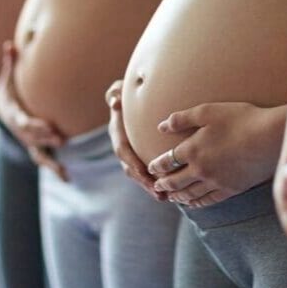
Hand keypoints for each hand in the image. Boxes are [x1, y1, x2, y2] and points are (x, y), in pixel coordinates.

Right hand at [0, 41, 67, 180]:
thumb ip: (9, 64)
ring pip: (38, 154)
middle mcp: (20, 132)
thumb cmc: (8, 93)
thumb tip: (10, 44)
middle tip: (60, 139)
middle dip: (45, 139)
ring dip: (51, 162)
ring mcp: (28, 142)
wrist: (2, 111)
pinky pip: (45, 160)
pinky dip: (55, 169)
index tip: (48, 127)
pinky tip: (68, 178)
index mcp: (13, 116)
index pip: (23, 123)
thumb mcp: (7, 79)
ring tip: (64, 172)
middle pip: (32, 138)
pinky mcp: (36, 148)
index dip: (34, 126)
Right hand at [105, 80, 165, 200]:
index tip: (142, 172)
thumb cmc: (125, 91)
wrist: (130, 98)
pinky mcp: (142, 156)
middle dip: (144, 182)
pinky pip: (148, 172)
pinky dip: (158, 182)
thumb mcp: (118, 89)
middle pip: (131, 169)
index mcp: (117, 132)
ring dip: (151, 187)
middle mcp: (123, 146)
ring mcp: (132, 153)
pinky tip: (172, 191)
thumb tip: (115, 102)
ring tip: (166, 198)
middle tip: (158, 193)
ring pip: (140, 175)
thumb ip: (114, 93)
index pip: (122, 150)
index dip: (131, 162)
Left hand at [146, 103, 286, 207]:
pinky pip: (209, 200)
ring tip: (171, 197)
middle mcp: (200, 169)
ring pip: (190, 194)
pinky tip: (194, 204)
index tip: (151, 168)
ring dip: (177, 196)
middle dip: (163, 184)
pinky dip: (197, 203)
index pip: (167, 161)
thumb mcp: (208, 111)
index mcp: (192, 149)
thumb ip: (182, 118)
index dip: (156, 165)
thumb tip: (161, 125)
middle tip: (156, 186)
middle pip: (175, 181)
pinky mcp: (231, 189)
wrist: (269, 137)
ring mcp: (216, 182)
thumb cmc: (241, 118)